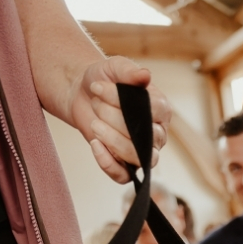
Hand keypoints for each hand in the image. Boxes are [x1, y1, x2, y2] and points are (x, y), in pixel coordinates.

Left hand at [67, 56, 169, 183]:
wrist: (82, 94)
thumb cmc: (103, 80)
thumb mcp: (114, 68)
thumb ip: (129, 71)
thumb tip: (145, 75)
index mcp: (160, 110)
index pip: (153, 111)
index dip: (122, 101)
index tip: (98, 88)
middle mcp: (157, 134)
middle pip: (146, 137)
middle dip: (113, 119)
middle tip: (96, 104)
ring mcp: (142, 152)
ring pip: (138, 158)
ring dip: (113, 141)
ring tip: (94, 124)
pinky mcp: (124, 164)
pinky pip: (123, 176)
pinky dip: (107, 163)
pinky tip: (94, 144)